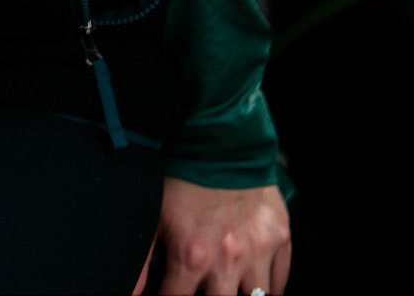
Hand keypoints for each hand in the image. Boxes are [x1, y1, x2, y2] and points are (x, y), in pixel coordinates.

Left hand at [132, 177, 289, 294]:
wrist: (220, 134)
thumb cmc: (184, 173)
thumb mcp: (155, 213)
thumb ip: (142, 259)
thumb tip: (132, 293)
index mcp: (193, 256)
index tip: (172, 292)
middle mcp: (228, 259)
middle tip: (207, 287)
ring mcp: (257, 249)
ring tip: (233, 288)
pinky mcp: (279, 236)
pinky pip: (281, 279)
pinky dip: (271, 286)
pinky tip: (256, 284)